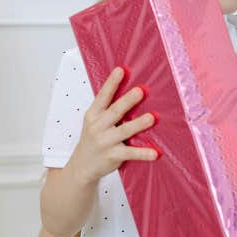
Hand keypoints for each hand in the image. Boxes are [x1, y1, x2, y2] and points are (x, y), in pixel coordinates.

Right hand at [67, 66, 158, 185]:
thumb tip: (128, 89)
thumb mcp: (93, 121)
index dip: (112, 83)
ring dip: (139, 124)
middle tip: (140, 91)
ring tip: (152, 117)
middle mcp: (98, 127)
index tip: (120, 70)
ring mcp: (106, 142)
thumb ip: (106, 108)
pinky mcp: (113, 156)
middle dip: (128, 101)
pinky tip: (154, 152)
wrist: (82, 166)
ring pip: (125, 131)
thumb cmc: (92, 139)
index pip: (103, 96)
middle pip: (115, 111)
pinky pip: (131, 153)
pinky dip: (143, 153)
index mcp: (93, 115)